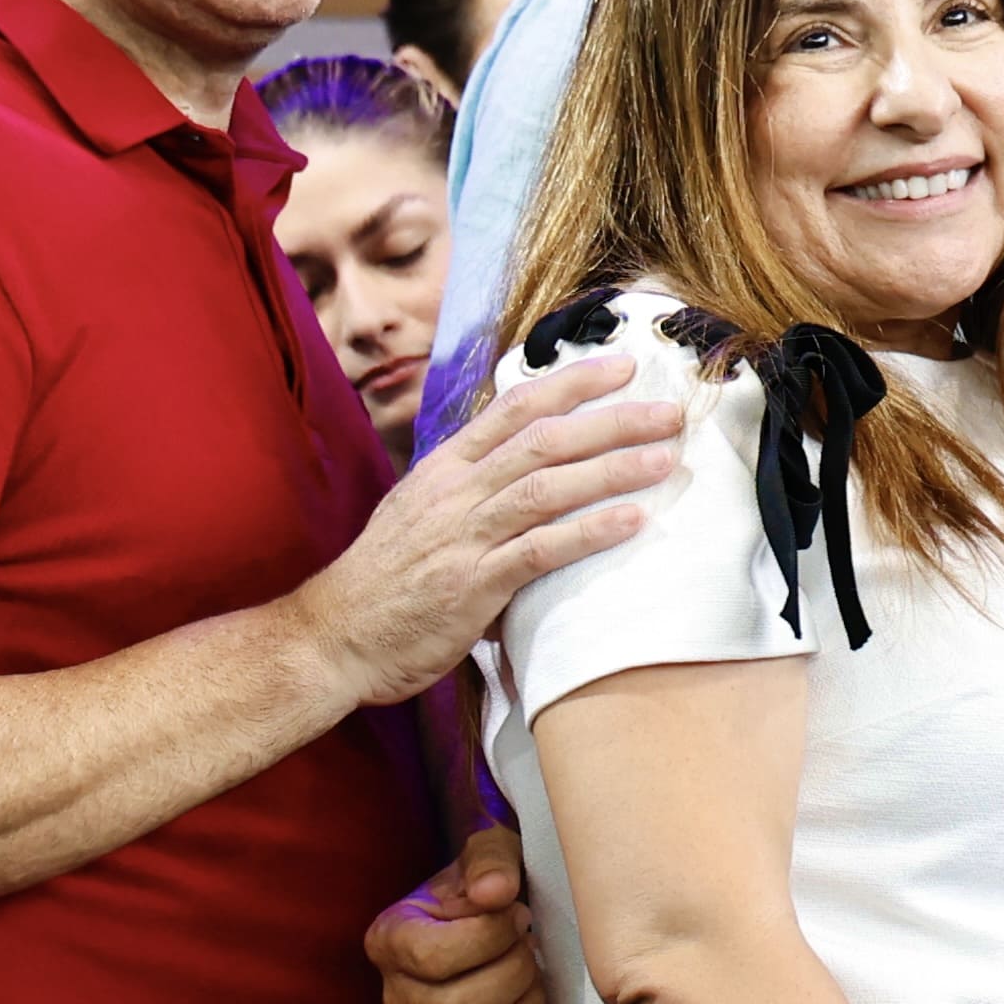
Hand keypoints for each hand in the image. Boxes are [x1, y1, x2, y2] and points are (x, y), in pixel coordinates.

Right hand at [305, 354, 681, 706]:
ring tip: (664, 459)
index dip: (573, 383)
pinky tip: (631, 522)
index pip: (515, 407)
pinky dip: (589, 532)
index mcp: (446, 468)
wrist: (333, 637)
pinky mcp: (472, 585)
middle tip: (670, 412)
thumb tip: (524, 467)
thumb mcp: (420, 513)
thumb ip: (471, 488)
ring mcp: (464, 536)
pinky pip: (540, 549)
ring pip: (547, 486)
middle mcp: (456, 491)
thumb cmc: (384, 580)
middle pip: (545, 438)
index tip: (623, 366)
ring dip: (612, 469)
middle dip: (612, 420)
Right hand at [368, 829, 556, 1003]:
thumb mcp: (486, 851)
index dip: (489, 938)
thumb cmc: (487, 883)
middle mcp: (398, 996)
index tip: (516, 915)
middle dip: (513, 973)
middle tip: (529, 945)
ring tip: (534, 975)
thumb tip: (496, 891)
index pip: (434, 958)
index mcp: (390, 940)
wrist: (494, 914)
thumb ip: (489, 860)